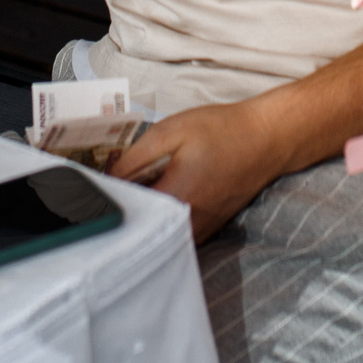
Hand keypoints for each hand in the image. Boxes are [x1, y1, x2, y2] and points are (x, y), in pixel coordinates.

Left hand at [111, 98, 284, 241]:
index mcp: (174, 201)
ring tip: (139, 185)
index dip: (105, 197)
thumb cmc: (221, 131)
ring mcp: (200, 231)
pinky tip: (161, 192)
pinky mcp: (207, 230)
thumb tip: (106, 180)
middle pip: (139, 225)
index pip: (124, 211)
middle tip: (114, 182)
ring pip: (156, 231)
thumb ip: (132, 160)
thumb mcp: (169, 132)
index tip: (96, 183)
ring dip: (143, 213)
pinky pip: (173, 230)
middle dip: (122, 206)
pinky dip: (162, 216)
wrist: (267, 139)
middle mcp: (187, 225)